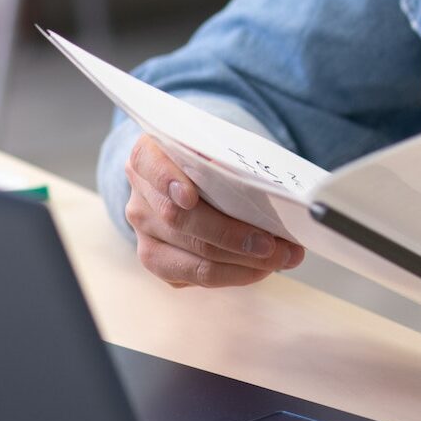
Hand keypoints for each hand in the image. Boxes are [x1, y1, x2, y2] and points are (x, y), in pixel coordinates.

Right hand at [124, 134, 303, 287]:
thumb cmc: (212, 156)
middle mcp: (140, 197)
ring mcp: (145, 233)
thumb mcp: (215, 145)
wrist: (194, 174)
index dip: (167, 180)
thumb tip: (269, 189)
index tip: (190, 197)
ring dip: (242, 263)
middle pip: (179, 221)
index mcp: (148, 155)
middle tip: (272, 243)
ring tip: (281, 258)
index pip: (149, 163)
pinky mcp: (158, 261)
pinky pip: (196, 276)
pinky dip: (235, 274)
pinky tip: (263, 267)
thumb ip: (227, 158)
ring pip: (191, 257)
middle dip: (231, 236)